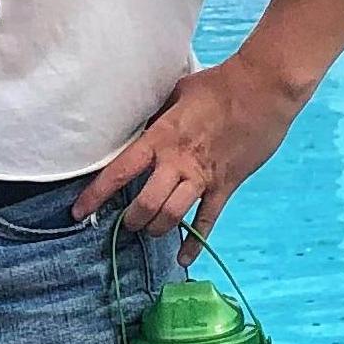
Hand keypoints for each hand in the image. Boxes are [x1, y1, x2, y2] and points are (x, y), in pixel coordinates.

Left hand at [73, 54, 310, 242]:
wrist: (263, 89)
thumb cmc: (220, 84)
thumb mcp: (177, 93)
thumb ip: (158, 114)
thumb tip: (143, 121)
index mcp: (160, 137)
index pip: (119, 171)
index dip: (96, 194)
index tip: (79, 211)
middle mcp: (177, 162)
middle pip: (145, 204)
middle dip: (132, 220)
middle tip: (127, 223)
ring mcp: (202, 177)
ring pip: (172, 216)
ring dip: (157, 229)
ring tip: (150, 231)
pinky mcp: (226, 185)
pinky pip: (208, 220)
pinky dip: (195, 242)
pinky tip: (183, 258)